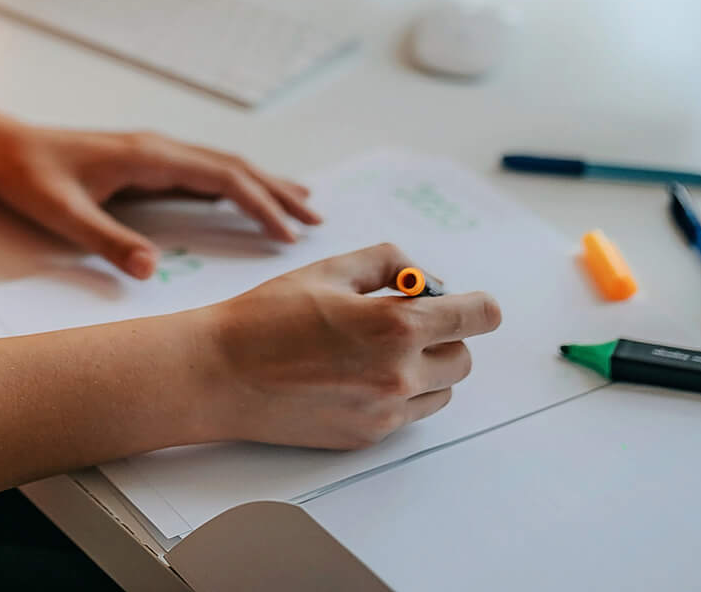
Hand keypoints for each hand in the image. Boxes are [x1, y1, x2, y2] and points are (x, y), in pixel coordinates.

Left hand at [0, 115, 320, 278]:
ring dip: (264, 185)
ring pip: (223, 166)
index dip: (260, 204)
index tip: (289, 233)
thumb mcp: (62, 215)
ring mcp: (154, 153)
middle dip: (278, 193)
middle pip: (235, 166)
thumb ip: (107, 241)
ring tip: (303, 207)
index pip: (222, 177)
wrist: (1, 148)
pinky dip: (237, 185)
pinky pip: (205, 172)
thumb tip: (153, 269)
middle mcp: (159, 148)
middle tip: (317, 223)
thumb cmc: (28, 177)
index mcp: (148, 156)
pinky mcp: (146, 164)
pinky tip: (249, 198)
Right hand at [197, 242, 501, 449]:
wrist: (221, 374)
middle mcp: (399, 376)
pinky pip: (408, 415)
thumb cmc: (268, 317)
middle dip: (445, 334)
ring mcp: (385, 413)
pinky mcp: (367, 437)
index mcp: (396, 326)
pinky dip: (398, 394)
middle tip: (404, 320)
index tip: (474, 304)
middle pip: (463, 356)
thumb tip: (423, 279)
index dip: (479, 306)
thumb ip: (389, 263)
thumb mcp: (330, 269)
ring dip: (426, 367)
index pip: (476, 318)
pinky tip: (355, 374)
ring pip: (442, 390)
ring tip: (377, 350)